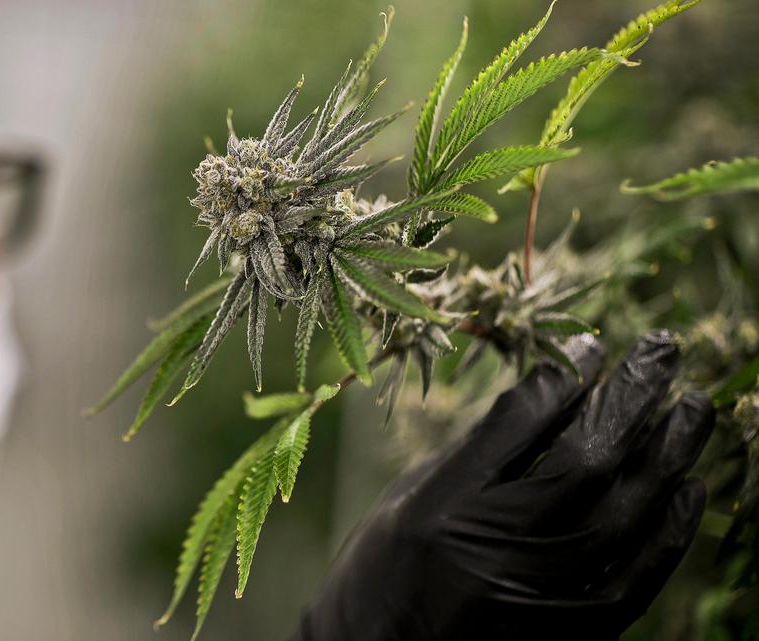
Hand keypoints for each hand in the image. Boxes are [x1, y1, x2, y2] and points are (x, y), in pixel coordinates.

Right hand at [291, 330, 714, 640]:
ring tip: (692, 408)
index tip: (591, 345)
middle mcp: (490, 551)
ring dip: (667, 455)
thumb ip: (476, 455)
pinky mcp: (563, 637)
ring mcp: (534, 599)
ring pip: (623, 516)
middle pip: (586, 462)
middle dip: (632, 398)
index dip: (566, 377)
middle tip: (663, 351)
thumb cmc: (381, 572)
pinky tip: (688, 487)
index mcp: (440, 508)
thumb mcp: (408, 499)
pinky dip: (668, 532)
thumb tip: (549, 400)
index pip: (520, 424)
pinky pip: (633, 580)